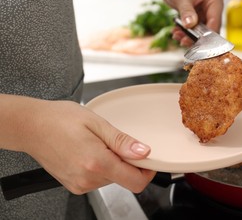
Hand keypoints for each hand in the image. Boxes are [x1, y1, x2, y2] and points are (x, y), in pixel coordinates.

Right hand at [1, 95, 155, 193]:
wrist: (31, 126)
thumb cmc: (60, 119)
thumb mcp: (97, 123)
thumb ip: (122, 141)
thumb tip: (144, 152)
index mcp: (97, 163)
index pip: (136, 181)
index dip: (147, 170)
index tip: (147, 158)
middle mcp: (88, 179)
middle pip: (124, 178)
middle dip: (127, 161)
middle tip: (113, 141)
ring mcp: (80, 184)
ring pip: (112, 178)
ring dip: (113, 163)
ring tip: (96, 143)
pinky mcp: (74, 185)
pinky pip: (98, 179)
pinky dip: (101, 167)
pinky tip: (89, 151)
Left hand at [127, 0, 223, 46]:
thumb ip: (186, 11)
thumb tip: (190, 25)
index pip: (215, 21)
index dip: (208, 34)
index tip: (199, 44)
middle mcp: (212, 7)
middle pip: (209, 29)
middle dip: (196, 37)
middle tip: (183, 41)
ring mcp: (205, 12)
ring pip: (200, 32)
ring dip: (188, 36)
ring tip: (177, 36)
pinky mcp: (197, 17)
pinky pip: (193, 30)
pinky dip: (185, 33)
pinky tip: (176, 33)